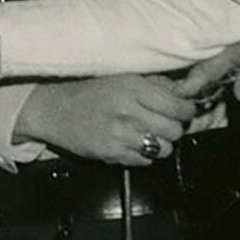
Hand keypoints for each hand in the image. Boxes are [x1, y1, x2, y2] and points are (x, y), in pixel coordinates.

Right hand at [15, 76, 199, 165]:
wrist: (53, 108)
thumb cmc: (88, 90)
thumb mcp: (121, 77)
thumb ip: (153, 85)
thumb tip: (184, 94)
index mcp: (132, 86)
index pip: (178, 105)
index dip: (186, 111)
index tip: (183, 111)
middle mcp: (128, 110)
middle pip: (174, 130)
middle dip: (173, 128)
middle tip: (164, 123)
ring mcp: (119, 134)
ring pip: (163, 149)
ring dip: (160, 144)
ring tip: (147, 135)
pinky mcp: (111, 154)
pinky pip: (144, 162)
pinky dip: (143, 155)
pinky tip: (131, 143)